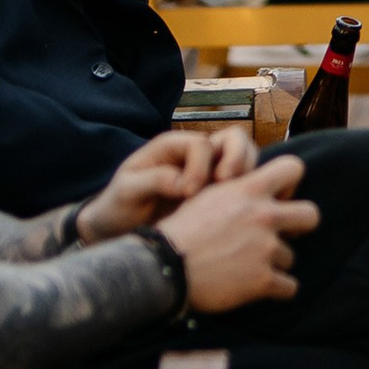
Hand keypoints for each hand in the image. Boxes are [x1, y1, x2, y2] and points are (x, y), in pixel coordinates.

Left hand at [77, 124, 258, 239]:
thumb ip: (153, 181)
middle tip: (227, 183)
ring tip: (238, 199)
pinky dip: (248, 192)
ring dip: (249, 174)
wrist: (119, 229)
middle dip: (238, 159)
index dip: (199, 165)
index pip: (200, 144)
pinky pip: (244, 185)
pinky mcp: (218, 194)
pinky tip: (239, 214)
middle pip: (234, 139)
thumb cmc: (119, 206)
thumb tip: (182, 184)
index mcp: (172, 147)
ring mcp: (210, 172)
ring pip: (246, 159)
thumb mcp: (126, 191)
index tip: (188, 193)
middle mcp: (195, 155)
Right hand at [158, 159, 319, 310]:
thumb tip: (256, 188)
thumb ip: (237, 189)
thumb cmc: (182, 230)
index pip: (294, 168)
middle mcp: (264, 216)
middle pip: (311, 215)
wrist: (164, 266)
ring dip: (273, 263)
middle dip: (299, 226)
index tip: (277, 199)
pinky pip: (289, 287)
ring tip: (245, 267)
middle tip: (278, 236)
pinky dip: (276, 289)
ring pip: (290, 256)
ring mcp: (266, 249)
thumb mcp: (208, 195)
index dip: (290, 186)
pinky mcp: (263, 280)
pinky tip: (256, 288)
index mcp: (249, 190)